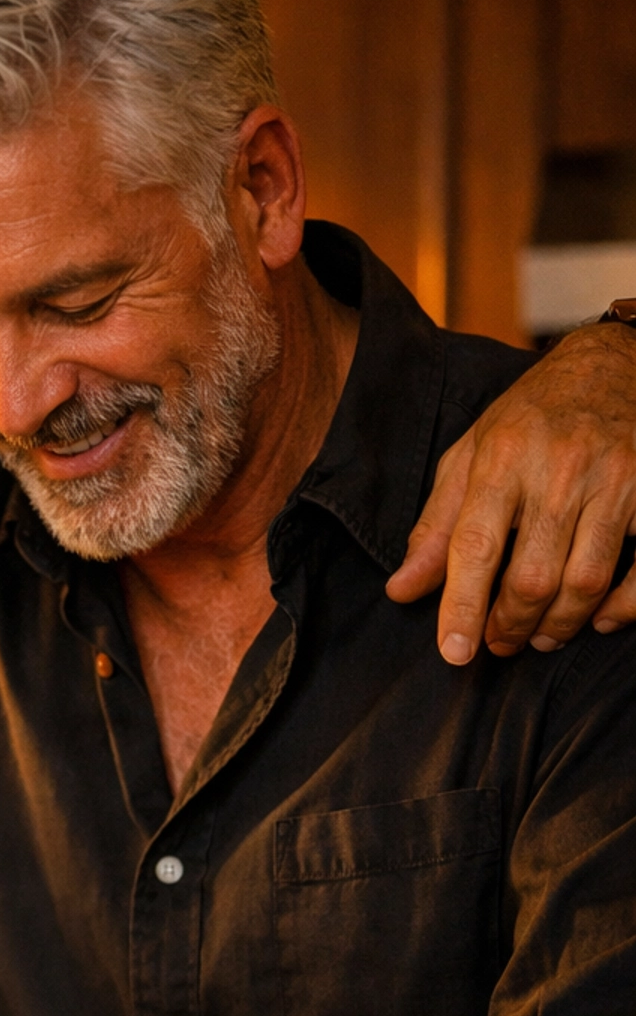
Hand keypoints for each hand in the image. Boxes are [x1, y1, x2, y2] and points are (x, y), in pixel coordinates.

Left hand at [388, 323, 635, 661]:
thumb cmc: (532, 417)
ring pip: (584, 581)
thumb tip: (401, 590)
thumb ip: (437, 525)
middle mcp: (560, 467)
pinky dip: (623, 607)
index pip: (476, 546)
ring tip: (541, 637)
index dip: (463, 606)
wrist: (614, 362)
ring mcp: (615, 478)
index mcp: (503, 457)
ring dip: (559, 626)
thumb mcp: (472, 455)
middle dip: (511, 625)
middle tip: (500, 642)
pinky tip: (599, 618)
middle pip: (532, 577)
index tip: (454, 652)